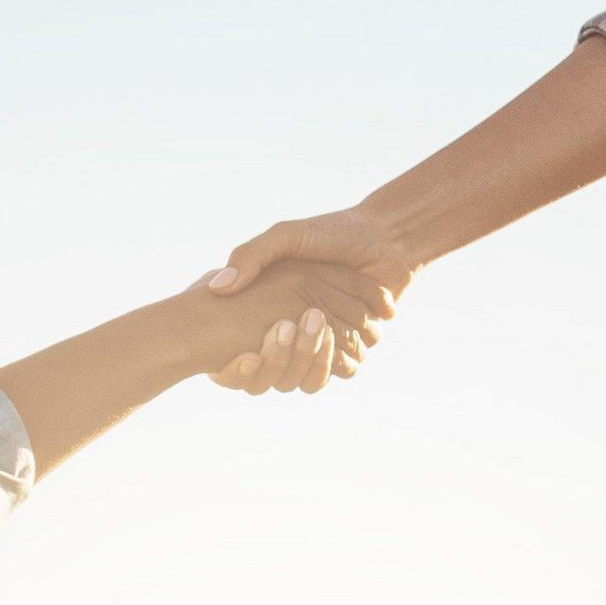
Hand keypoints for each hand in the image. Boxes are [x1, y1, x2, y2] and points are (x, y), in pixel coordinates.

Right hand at [206, 215, 413, 392]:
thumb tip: (218, 288)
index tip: (245, 351)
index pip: (246, 345)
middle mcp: (297, 326)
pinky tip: (334, 338)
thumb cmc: (333, 233)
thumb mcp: (285, 236)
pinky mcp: (353, 344)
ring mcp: (326, 338)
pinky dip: (342, 360)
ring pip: (307, 372)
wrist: (387, 239)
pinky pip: (343, 368)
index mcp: (273, 306)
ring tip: (314, 325)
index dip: (242, 357)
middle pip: (276, 366)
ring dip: (311, 358)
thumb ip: (252, 255)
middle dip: (279, 356)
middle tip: (281, 330)